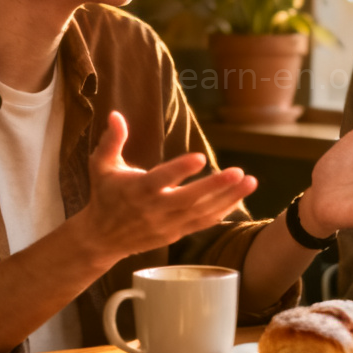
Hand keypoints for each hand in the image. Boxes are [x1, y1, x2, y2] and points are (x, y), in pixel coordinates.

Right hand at [79, 112, 257, 264]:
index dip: (180, 169)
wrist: (101, 238)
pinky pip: (202, 223)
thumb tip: (115, 114)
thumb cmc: (104, 195)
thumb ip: (111, 140)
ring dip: (228, 198)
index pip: (161, 179)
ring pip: (201, 213)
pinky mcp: (175, 233)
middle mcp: (154, 209)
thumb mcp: (101, 166)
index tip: (200, 157)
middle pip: (189, 199)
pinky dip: (222, 211)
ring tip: (250, 182)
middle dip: (215, 186)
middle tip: (239, 172)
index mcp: (137, 190)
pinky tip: (239, 198)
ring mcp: (167, 224)